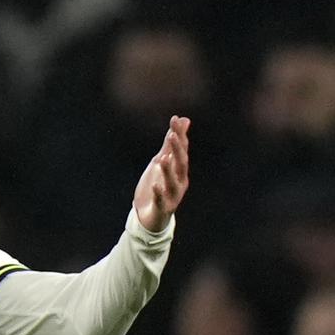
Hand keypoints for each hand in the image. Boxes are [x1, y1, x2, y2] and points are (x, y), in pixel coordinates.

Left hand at [133, 116, 189, 231]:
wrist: (151, 215)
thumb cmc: (158, 185)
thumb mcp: (162, 161)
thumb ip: (170, 143)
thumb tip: (183, 119)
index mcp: (180, 169)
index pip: (181, 149)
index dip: (179, 135)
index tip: (175, 120)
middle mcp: (180, 181)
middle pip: (181, 163)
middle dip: (177, 149)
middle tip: (172, 135)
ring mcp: (173, 195)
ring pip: (173, 182)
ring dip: (168, 170)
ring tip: (162, 158)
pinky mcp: (163, 207)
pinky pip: (162, 200)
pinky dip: (159, 192)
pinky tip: (155, 185)